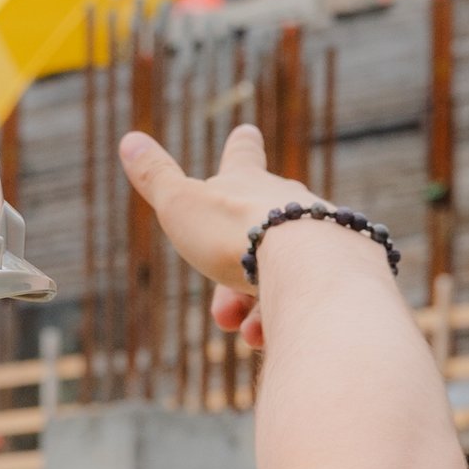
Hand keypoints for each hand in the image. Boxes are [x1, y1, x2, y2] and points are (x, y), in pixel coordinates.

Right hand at [119, 120, 323, 349]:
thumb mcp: (181, 204)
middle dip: (233, 273)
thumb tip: (129, 139)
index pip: (242, 157)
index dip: (241, 147)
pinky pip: (305, 297)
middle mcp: (290, 205)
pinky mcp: (339, 273)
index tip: (247, 132)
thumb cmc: (236, 233)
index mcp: (248, 184)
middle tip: (223, 312)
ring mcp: (319, 238)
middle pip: (258, 232)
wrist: (308, 267)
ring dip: (253, 306)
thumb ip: (156, 176)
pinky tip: (267, 336)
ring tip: (244, 329)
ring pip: (280, 272)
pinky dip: (281, 317)